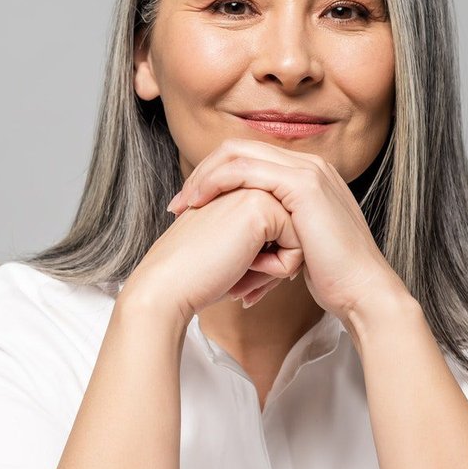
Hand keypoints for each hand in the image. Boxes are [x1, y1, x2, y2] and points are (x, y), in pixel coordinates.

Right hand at [121, 184, 304, 323]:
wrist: (167, 286)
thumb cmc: (199, 276)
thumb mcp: (234, 247)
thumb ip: (262, 236)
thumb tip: (300, 249)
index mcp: (239, 189)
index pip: (282, 229)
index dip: (269, 259)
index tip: (237, 269)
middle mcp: (248, 182)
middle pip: (293, 231)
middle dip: (275, 263)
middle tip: (239, 274)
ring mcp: (254, 189)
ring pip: (299, 238)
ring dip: (275, 267)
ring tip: (241, 271)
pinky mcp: (261, 206)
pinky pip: (298, 246)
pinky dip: (277, 269)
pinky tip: (245, 267)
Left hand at [163, 139, 406, 320]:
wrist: (362, 292)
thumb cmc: (330, 278)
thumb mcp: (294, 245)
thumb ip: (273, 229)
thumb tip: (244, 241)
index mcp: (307, 174)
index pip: (248, 158)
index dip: (213, 176)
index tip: (188, 205)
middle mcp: (309, 164)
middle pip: (238, 149)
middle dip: (202, 173)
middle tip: (178, 204)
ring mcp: (308, 170)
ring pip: (238, 155)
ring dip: (204, 177)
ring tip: (183, 205)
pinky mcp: (303, 185)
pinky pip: (246, 171)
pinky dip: (217, 183)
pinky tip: (199, 203)